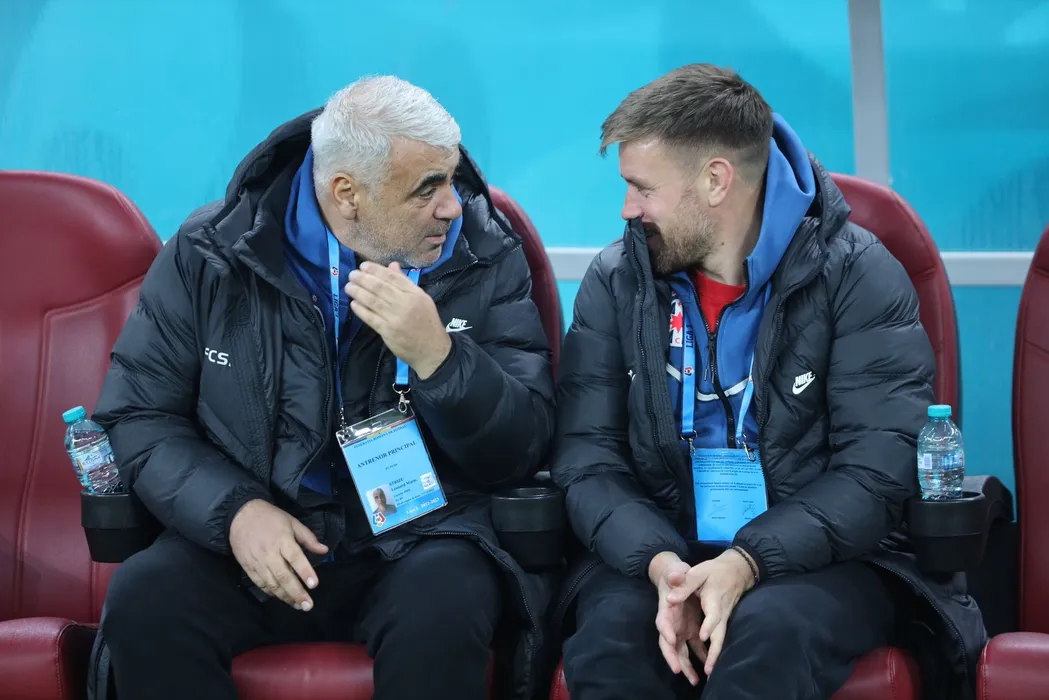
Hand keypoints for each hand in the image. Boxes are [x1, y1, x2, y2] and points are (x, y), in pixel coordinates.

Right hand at [229, 499, 328, 609]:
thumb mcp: (292, 522)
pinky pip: (260, 583)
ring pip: (272, 583)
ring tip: (297, 605)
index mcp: (282, 540)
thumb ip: (308, 538)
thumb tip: (324, 550)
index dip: (305, 572)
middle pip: (284, 576)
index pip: (296, 558)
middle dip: (296, 592)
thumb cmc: (270, 518)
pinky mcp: (248, 567)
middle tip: (307, 605)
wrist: (240, 515)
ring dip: (285, 596)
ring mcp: (257, 562)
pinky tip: (280, 597)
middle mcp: (270, 553)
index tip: (314, 585)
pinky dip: (270, 592)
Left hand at [346, 261, 450, 378]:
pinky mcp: (388, 332)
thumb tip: (392, 265)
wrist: (432, 350)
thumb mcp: (422, 299)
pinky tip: (353, 303)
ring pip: (373, 301)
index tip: (363, 266)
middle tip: (352, 274)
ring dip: (358, 292)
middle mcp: (406, 304)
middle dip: (364, 279)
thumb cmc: (427, 322)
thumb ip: (405, 282)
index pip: (393, 277)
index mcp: (415, 294)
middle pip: (381, 288)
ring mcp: (396, 318)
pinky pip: (371, 318)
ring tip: (348, 286)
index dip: (376, 270)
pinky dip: (361, 310)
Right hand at [649, 552, 705, 685]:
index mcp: (666, 608)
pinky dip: (700, 658)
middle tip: (678, 670)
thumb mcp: (676, 570)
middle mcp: (671, 621)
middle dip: (672, 657)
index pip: (662, 621)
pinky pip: (695, 647)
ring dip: (686, 665)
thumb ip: (676, 574)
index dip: (665, 631)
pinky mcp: (690, 630)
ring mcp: (680, 627)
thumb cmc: (676, 573)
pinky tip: (708, 669)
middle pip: (667, 642)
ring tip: (695, 680)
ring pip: (680, 650)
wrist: (678, 577)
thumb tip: (674, 575)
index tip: (671, 640)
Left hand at [665, 548, 755, 674]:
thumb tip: (670, 598)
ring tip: (709, 673)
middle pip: (719, 635)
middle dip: (714, 652)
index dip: (708, 625)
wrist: (736, 571)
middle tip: (709, 669)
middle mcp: (720, 613)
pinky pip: (717, 638)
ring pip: (719, 639)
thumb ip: (684, 583)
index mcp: (713, 600)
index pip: (713, 615)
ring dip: (714, 655)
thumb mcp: (698, 572)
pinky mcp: (720, 622)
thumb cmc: (714, 571)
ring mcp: (722, 619)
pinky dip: (714, 651)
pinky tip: (709, 664)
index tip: (702, 636)